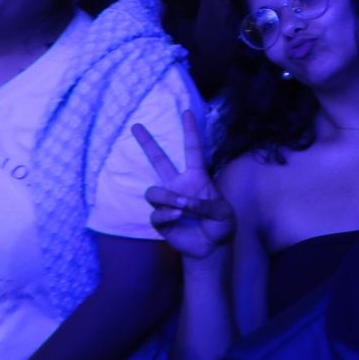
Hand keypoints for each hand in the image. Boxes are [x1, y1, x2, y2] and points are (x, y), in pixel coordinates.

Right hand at [134, 111, 233, 261]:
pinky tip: (177, 217)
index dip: (191, 131)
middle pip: (159, 160)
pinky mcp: (160, 219)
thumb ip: (204, 204)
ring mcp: (168, 201)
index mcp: (197, 177)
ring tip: (180, 207)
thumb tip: (182, 201)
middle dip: (147, 143)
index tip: (186, 112)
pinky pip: (155, 213)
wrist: (212, 247)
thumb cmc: (221, 224)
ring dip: (166, 198)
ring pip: (153, 191)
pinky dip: (166, 214)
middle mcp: (179, 185)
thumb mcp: (222, 211)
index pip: (193, 150)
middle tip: (135, 125)